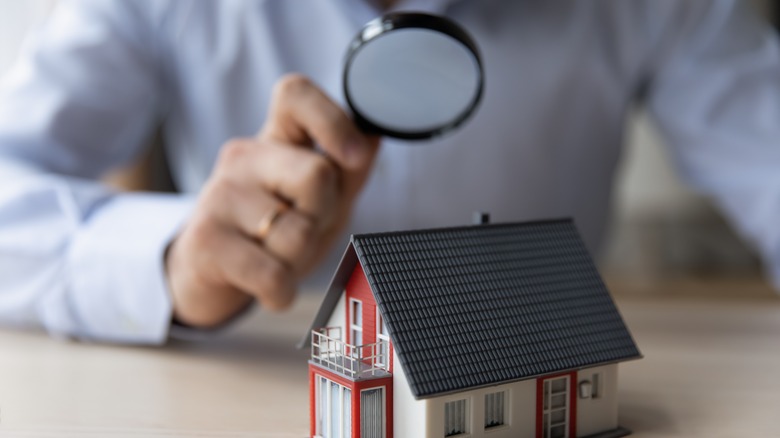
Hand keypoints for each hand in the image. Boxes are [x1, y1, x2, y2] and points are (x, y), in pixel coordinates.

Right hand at [165, 74, 379, 327]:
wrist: (204, 273)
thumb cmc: (271, 231)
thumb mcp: (316, 201)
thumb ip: (347, 173)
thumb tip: (374, 136)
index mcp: (275, 139)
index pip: (294, 94)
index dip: (332, 119)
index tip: (355, 156)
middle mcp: (244, 157)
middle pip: (316, 176)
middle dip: (325, 216)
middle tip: (304, 231)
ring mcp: (219, 195)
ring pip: (297, 233)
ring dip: (300, 261)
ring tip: (278, 259)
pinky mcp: (204, 240)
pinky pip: (271, 273)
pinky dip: (281, 292)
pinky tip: (271, 289)